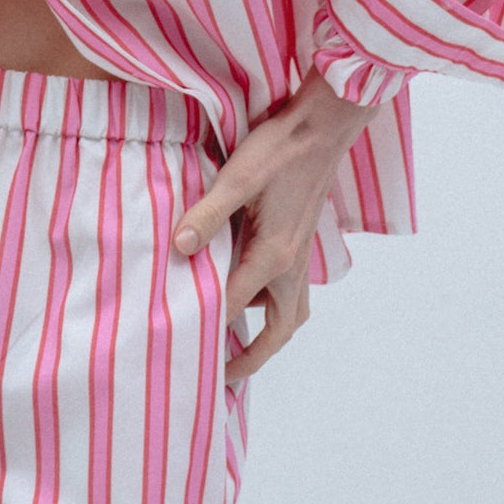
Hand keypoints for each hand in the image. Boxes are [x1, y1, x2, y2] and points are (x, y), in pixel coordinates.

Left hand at [171, 69, 372, 382]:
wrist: (323, 126)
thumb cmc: (281, 150)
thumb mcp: (237, 179)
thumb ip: (207, 215)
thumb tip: (179, 247)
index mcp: (275, 257)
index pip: (234, 305)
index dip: (207, 326)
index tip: (181, 344)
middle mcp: (293, 266)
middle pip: (278, 331)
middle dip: (252, 357)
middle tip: (222, 377)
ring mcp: (301, 256)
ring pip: (289, 314)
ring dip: (267, 335)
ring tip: (236, 347)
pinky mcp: (300, 243)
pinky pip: (291, 292)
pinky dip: (273, 307)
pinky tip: (248, 295)